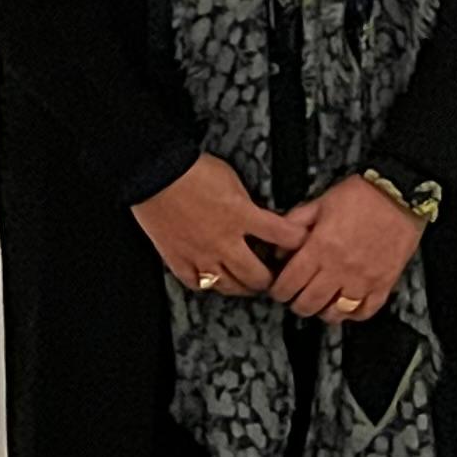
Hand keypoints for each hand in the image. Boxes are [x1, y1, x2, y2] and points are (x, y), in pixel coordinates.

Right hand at [130, 155, 299, 298]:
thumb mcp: (233, 181)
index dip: (297, 242)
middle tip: (273, 276)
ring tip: (247, 283)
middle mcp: (224, 240)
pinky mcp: (179, 260)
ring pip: (230, 285)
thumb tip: (258, 216)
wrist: (156, 173)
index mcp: (242, 216)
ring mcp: (201, 254)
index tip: (300, 244)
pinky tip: (214, 279)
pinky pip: (198, 284)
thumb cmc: (193, 170)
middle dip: (270, 279)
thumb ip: (247, 204)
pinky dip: (209, 283)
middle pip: (258, 275)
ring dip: (243, 286)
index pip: (283, 236)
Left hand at [269, 174, 425, 322]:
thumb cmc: (361, 195)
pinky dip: (353, 314)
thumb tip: (278, 248)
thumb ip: (295, 224)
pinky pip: (365, 311)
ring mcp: (363, 279)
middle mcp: (340, 268)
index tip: (278, 290)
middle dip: (296, 304)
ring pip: (335, 313)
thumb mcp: (320, 202)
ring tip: (320, 303)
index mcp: (320, 247)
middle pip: (308, 304)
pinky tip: (346, 306)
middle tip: (296, 298)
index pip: (289, 283)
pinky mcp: (384, 283)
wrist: (400, 193)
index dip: (278, 291)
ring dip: (323, 311)